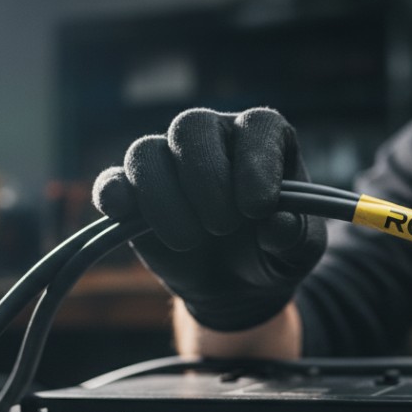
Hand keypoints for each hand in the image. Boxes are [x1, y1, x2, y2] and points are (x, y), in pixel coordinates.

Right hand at [92, 108, 325, 331]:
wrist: (239, 285)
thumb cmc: (276, 252)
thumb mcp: (300, 251)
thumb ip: (295, 236)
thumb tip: (275, 225)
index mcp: (262, 140)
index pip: (258, 126)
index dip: (256, 162)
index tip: (258, 208)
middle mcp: (212, 138)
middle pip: (192, 126)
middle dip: (206, 179)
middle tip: (223, 227)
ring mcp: (169, 162)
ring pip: (147, 152)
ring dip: (164, 200)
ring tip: (189, 240)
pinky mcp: (134, 194)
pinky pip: (111, 181)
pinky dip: (113, 196)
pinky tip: (123, 215)